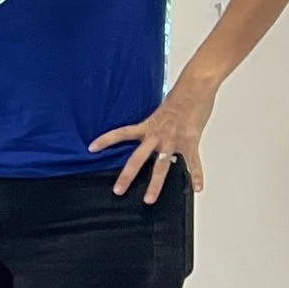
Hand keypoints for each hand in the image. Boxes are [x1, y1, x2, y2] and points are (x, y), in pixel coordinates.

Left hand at [91, 73, 215, 202]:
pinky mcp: (190, 141)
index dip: (106, 140)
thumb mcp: (159, 112)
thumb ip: (153, 126)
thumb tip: (148, 134)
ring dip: (155, 184)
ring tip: (149, 199)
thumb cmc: (179, 97)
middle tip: (118, 190)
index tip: (92, 148)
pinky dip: (196, 175)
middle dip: (127, 176)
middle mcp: (157, 135)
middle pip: (138, 158)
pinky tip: (197, 188)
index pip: (122, 133)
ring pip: (162, 166)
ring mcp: (173, 140)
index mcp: (147, 126)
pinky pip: (193, 162)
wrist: (196, 88)